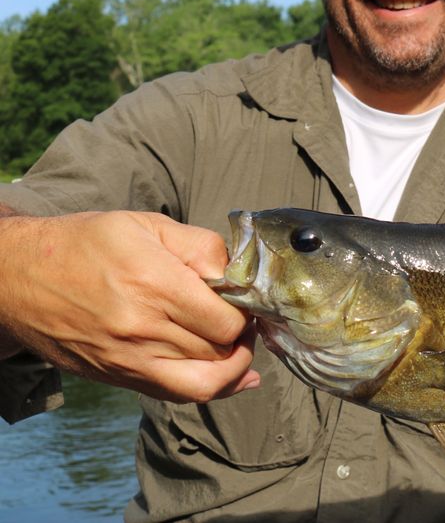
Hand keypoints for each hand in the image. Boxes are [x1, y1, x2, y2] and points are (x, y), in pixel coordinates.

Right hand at [0, 211, 259, 401]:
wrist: (18, 277)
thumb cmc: (86, 243)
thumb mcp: (146, 224)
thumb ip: (200, 246)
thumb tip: (237, 275)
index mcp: (152, 282)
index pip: (226, 320)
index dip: (247, 312)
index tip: (246, 300)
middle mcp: (141, 327)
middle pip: (220, 351)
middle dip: (242, 336)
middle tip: (245, 318)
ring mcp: (127, 359)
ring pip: (205, 380)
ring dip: (233, 364)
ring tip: (239, 344)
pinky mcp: (117, 377)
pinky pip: (177, 394)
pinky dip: (214, 388)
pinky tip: (237, 376)